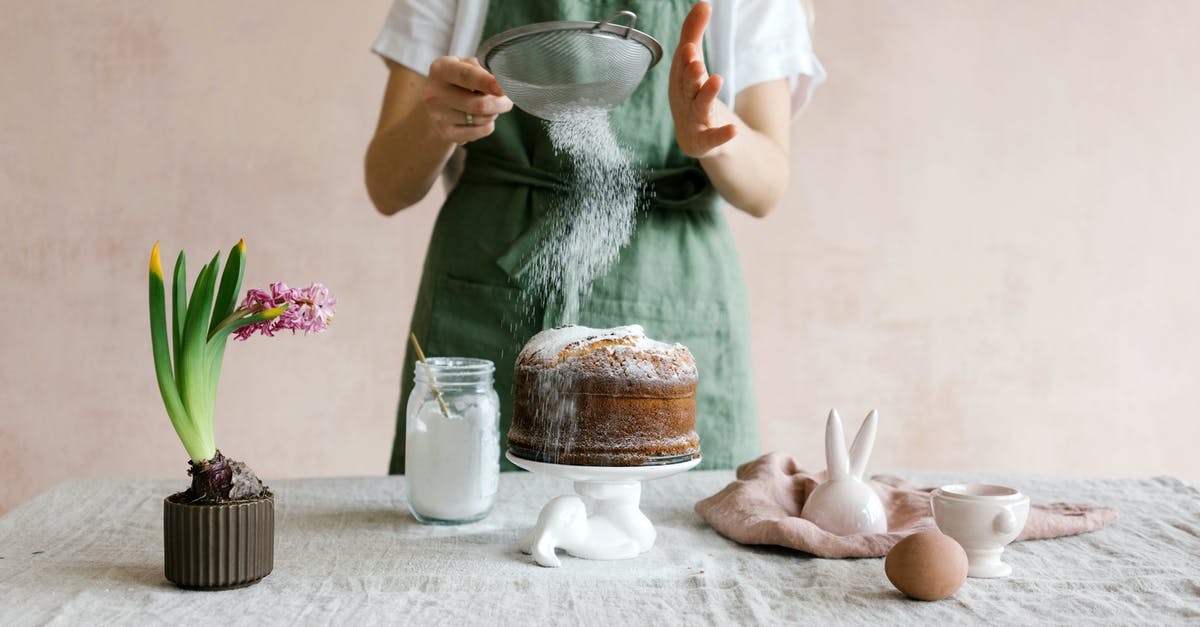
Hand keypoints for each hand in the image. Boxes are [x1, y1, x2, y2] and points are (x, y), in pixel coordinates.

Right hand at [422, 56, 512, 143]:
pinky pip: (481, 131)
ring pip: (483, 119)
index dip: (487, 83)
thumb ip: (481, 70)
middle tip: (507, 100)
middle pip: (480, 105)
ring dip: (494, 113)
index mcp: (441, 69)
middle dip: (501, 103)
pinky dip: (487, 125)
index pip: (466, 76)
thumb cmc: (458, 79)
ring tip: (487, 106)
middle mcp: (434, 92)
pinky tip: (478, 118)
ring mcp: (438, 115)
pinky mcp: (445, 133)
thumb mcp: (465, 64)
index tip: (503, 89)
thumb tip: (500, 86)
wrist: (437, 101)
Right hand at [669, 2, 736, 158]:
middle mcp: (684, 102)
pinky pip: (713, 140)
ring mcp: (693, 124)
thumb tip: (704, 3)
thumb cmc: (692, 96)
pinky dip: (721, 135)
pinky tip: (734, 130)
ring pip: (700, 108)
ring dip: (706, 95)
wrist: (699, 140)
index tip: (690, 46)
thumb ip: (694, 34)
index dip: (685, 59)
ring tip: (717, 80)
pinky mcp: (705, 143)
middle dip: (691, 75)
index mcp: (679, 83)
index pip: (681, 69)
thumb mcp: (692, 66)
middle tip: (696, 62)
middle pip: (687, 87)